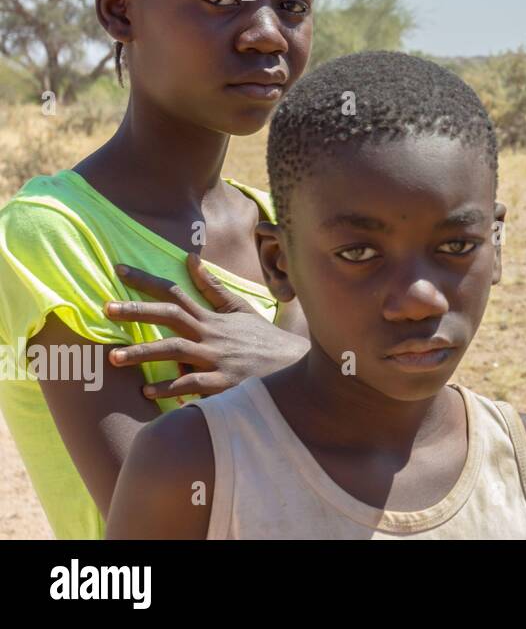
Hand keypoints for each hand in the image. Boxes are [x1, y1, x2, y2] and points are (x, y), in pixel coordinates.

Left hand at [104, 252, 308, 399]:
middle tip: (106, 308)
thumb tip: (191, 260)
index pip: (175, 292)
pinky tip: (148, 391)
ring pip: (176, 351)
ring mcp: (217, 359)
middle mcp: (211, 334)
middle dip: (137, 311)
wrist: (294, 366)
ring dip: (143, 353)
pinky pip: (192, 384)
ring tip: (113, 358)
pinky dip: (169, 387)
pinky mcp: (224, 383)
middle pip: (171, 317)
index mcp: (212, 317)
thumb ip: (213, 288)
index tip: (119, 270)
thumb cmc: (262, 340)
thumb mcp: (240, 310)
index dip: (147, 281)